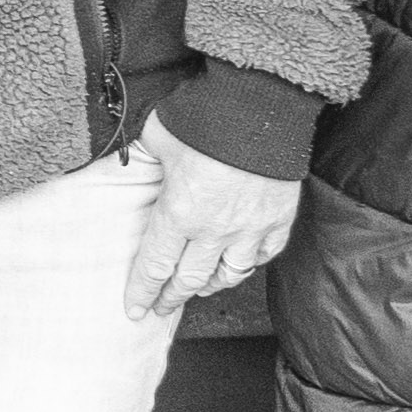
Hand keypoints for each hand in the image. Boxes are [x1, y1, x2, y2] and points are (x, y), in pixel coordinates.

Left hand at [130, 124, 300, 317]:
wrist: (261, 104)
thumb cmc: (205, 117)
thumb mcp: (157, 137)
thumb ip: (145, 160)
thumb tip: (133, 165)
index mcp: (178, 214)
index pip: (155, 266)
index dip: (142, 291)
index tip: (135, 308)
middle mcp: (214, 230)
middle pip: (189, 279)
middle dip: (171, 297)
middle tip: (161, 307)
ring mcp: (250, 228)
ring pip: (229, 275)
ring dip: (210, 286)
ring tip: (199, 288)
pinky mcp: (278, 218)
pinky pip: (264, 255)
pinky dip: (249, 264)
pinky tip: (240, 263)